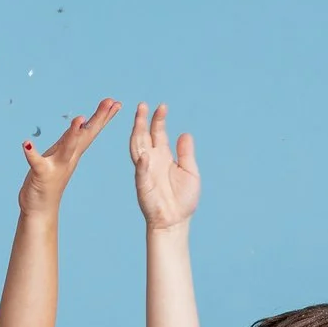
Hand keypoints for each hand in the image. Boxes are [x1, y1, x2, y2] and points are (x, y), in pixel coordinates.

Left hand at [18, 97, 120, 216]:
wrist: (40, 210)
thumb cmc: (50, 181)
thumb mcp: (61, 156)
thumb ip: (70, 140)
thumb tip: (82, 121)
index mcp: (73, 153)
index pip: (90, 131)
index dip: (103, 117)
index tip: (115, 102)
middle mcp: (68, 158)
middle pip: (85, 135)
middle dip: (98, 119)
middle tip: (110, 102)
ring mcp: (55, 167)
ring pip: (66, 148)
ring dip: (73, 134)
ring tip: (79, 119)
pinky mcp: (40, 175)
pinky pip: (36, 163)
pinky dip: (31, 154)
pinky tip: (26, 144)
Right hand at [129, 103, 199, 231]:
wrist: (175, 221)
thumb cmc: (183, 199)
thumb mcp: (190, 171)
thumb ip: (186, 153)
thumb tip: (185, 133)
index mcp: (163, 156)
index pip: (158, 133)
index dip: (159, 119)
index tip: (162, 106)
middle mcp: (152, 161)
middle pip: (143, 136)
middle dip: (143, 121)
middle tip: (142, 105)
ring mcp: (146, 172)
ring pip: (137, 149)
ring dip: (137, 134)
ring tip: (139, 119)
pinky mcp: (143, 186)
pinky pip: (141, 173)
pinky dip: (142, 164)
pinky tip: (145, 155)